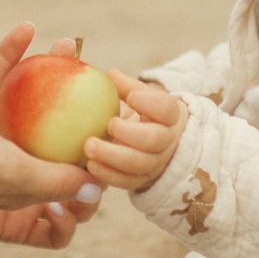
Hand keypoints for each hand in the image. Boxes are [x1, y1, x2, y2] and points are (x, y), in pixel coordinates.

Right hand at [0, 24, 102, 241]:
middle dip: (79, 123)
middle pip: (50, 151)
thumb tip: (95, 191)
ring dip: (49, 78)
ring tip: (70, 46)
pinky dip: (6, 57)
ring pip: (25, 110)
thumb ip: (56, 182)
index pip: (59, 209)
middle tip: (100, 92)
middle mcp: (0, 174)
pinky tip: (27, 28)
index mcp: (13, 202)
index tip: (102, 157)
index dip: (84, 194)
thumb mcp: (12, 178)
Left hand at [83, 72, 185, 192]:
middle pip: (153, 140)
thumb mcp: (142, 96)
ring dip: (113, 157)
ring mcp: (157, 163)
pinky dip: (109, 175)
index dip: (150, 103)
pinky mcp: (143, 179)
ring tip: (89, 147)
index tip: (131, 97)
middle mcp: (167, 141)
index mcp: (170, 115)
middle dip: (129, 133)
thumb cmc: (145, 113)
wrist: (158, 143)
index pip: (166, 109)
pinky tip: (91, 166)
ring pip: (139, 164)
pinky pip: (128, 182)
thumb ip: (128, 87)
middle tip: (108, 125)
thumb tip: (110, 75)